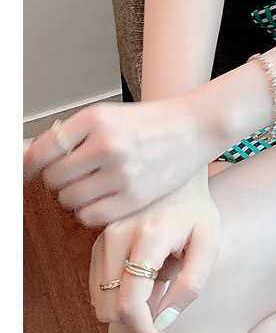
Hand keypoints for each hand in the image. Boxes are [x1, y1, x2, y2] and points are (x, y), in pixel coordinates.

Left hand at [23, 96, 221, 225]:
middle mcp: (107, 144)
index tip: (26, 171)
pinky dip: (91, 212)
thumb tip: (27, 159)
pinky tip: (104, 198)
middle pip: (54, 179)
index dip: (28, 165)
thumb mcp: (108, 115)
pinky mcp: (135, 196)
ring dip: (75, 197)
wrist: (193, 128)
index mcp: (96, 118)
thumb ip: (70, 136)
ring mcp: (122, 172)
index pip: (42, 150)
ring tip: (93, 184)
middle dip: (59, 180)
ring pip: (70, 200)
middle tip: (75, 174)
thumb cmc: (149, 123)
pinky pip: (91, 217)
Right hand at [88, 179, 219, 332]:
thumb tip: (162, 320)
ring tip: (159, 288)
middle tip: (166, 314)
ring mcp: (103, 236)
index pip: (131, 303)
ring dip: (127, 309)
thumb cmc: (197, 209)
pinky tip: (145, 280)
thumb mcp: (209, 243)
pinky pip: (98, 287)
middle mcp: (117, 235)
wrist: (176, 172)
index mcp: (149, 235)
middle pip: (110, 309)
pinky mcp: (98, 240)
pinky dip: (118, 295)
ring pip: (100, 301)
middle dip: (137, 323)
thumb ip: (191, 283)